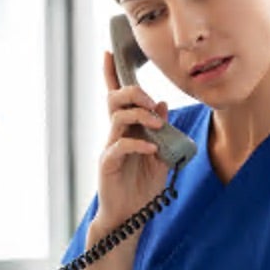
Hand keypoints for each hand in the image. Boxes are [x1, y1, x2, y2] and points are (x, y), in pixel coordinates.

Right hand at [90, 50, 171, 239]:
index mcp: (128, 129)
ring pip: (117, 117)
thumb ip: (162, 132)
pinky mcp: (107, 164)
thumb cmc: (142, 188)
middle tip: (151, 102)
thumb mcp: (160, 157)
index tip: (108, 52)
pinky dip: (138, 144)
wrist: (129, 217)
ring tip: (157, 125)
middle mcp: (116, 134)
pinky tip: (151, 150)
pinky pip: (119, 146)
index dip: (111, 74)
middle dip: (133, 93)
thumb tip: (162, 104)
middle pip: (115, 100)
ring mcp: (110, 148)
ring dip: (139, 115)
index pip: (118, 97)